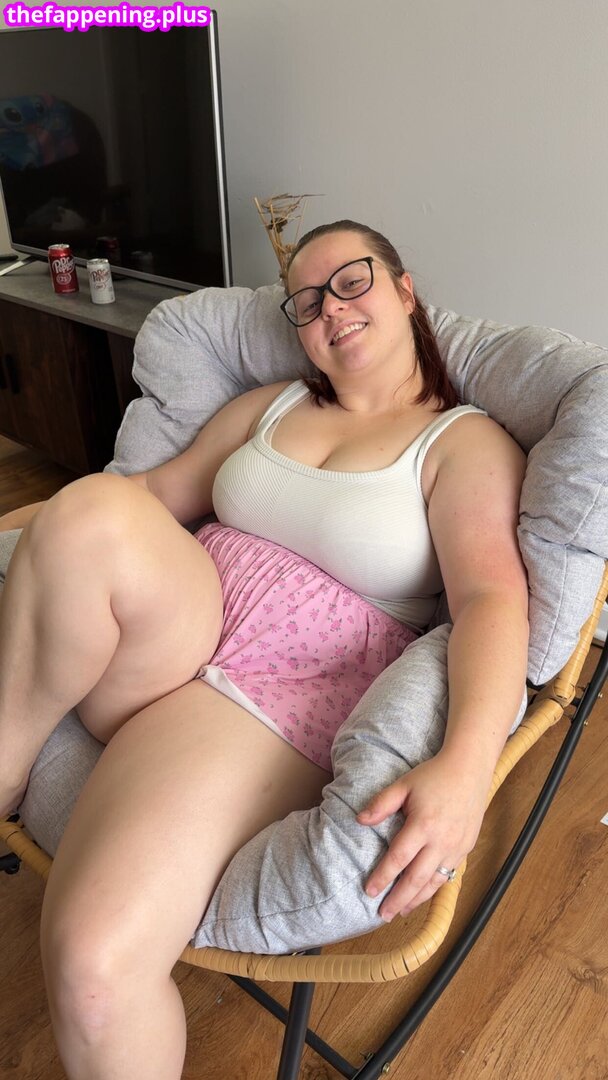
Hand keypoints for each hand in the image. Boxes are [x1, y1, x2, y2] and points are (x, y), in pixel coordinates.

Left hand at [357, 750, 490, 920]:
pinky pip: (449, 875)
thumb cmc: (433, 776)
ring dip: (417, 899)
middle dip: (398, 899)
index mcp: (423, 824)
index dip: (383, 877)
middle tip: (383, 915)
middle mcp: (441, 840)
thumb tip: (359, 820)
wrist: (469, 769)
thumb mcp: (403, 784)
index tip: (369, 891)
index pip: (398, 858)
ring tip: (401, 911)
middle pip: (417, 878)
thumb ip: (381, 804)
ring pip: (435, 882)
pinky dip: (434, 888)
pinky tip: (422, 894)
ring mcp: (456, 847)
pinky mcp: (466, 848)